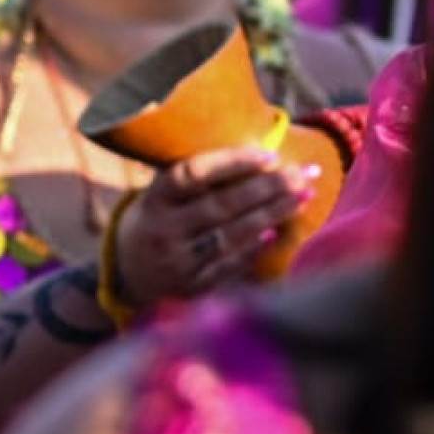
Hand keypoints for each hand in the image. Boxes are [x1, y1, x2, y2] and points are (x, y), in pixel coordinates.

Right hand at [111, 145, 320, 310]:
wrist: (130, 270)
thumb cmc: (162, 218)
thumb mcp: (164, 193)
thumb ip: (198, 175)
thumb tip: (261, 146)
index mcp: (154, 198)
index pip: (192, 174)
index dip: (231, 163)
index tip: (269, 155)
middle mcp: (162, 229)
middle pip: (219, 205)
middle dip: (265, 188)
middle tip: (300, 174)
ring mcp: (175, 260)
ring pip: (229, 235)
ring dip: (270, 214)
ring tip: (302, 197)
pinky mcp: (190, 286)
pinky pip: (228, 266)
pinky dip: (254, 249)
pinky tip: (277, 233)